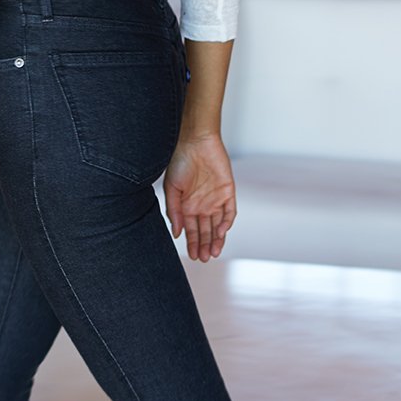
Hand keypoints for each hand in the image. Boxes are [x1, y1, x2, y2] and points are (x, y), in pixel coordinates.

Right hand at [163, 132, 236, 261]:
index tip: (192, 256)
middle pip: (206, 230)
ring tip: (213, 252)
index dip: (192, 243)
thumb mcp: (171, 188)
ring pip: (219, 225)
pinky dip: (226, 223)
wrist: (195, 141)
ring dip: (216, 239)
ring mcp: (216, 199)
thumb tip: (176, 233)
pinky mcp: (228, 192)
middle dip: (204, 245)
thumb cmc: (179, 160)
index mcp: (188, 205)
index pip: (192, 229)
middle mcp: (202, 204)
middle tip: (203, 259)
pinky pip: (229, 211)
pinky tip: (221, 232)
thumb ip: (174, 211)